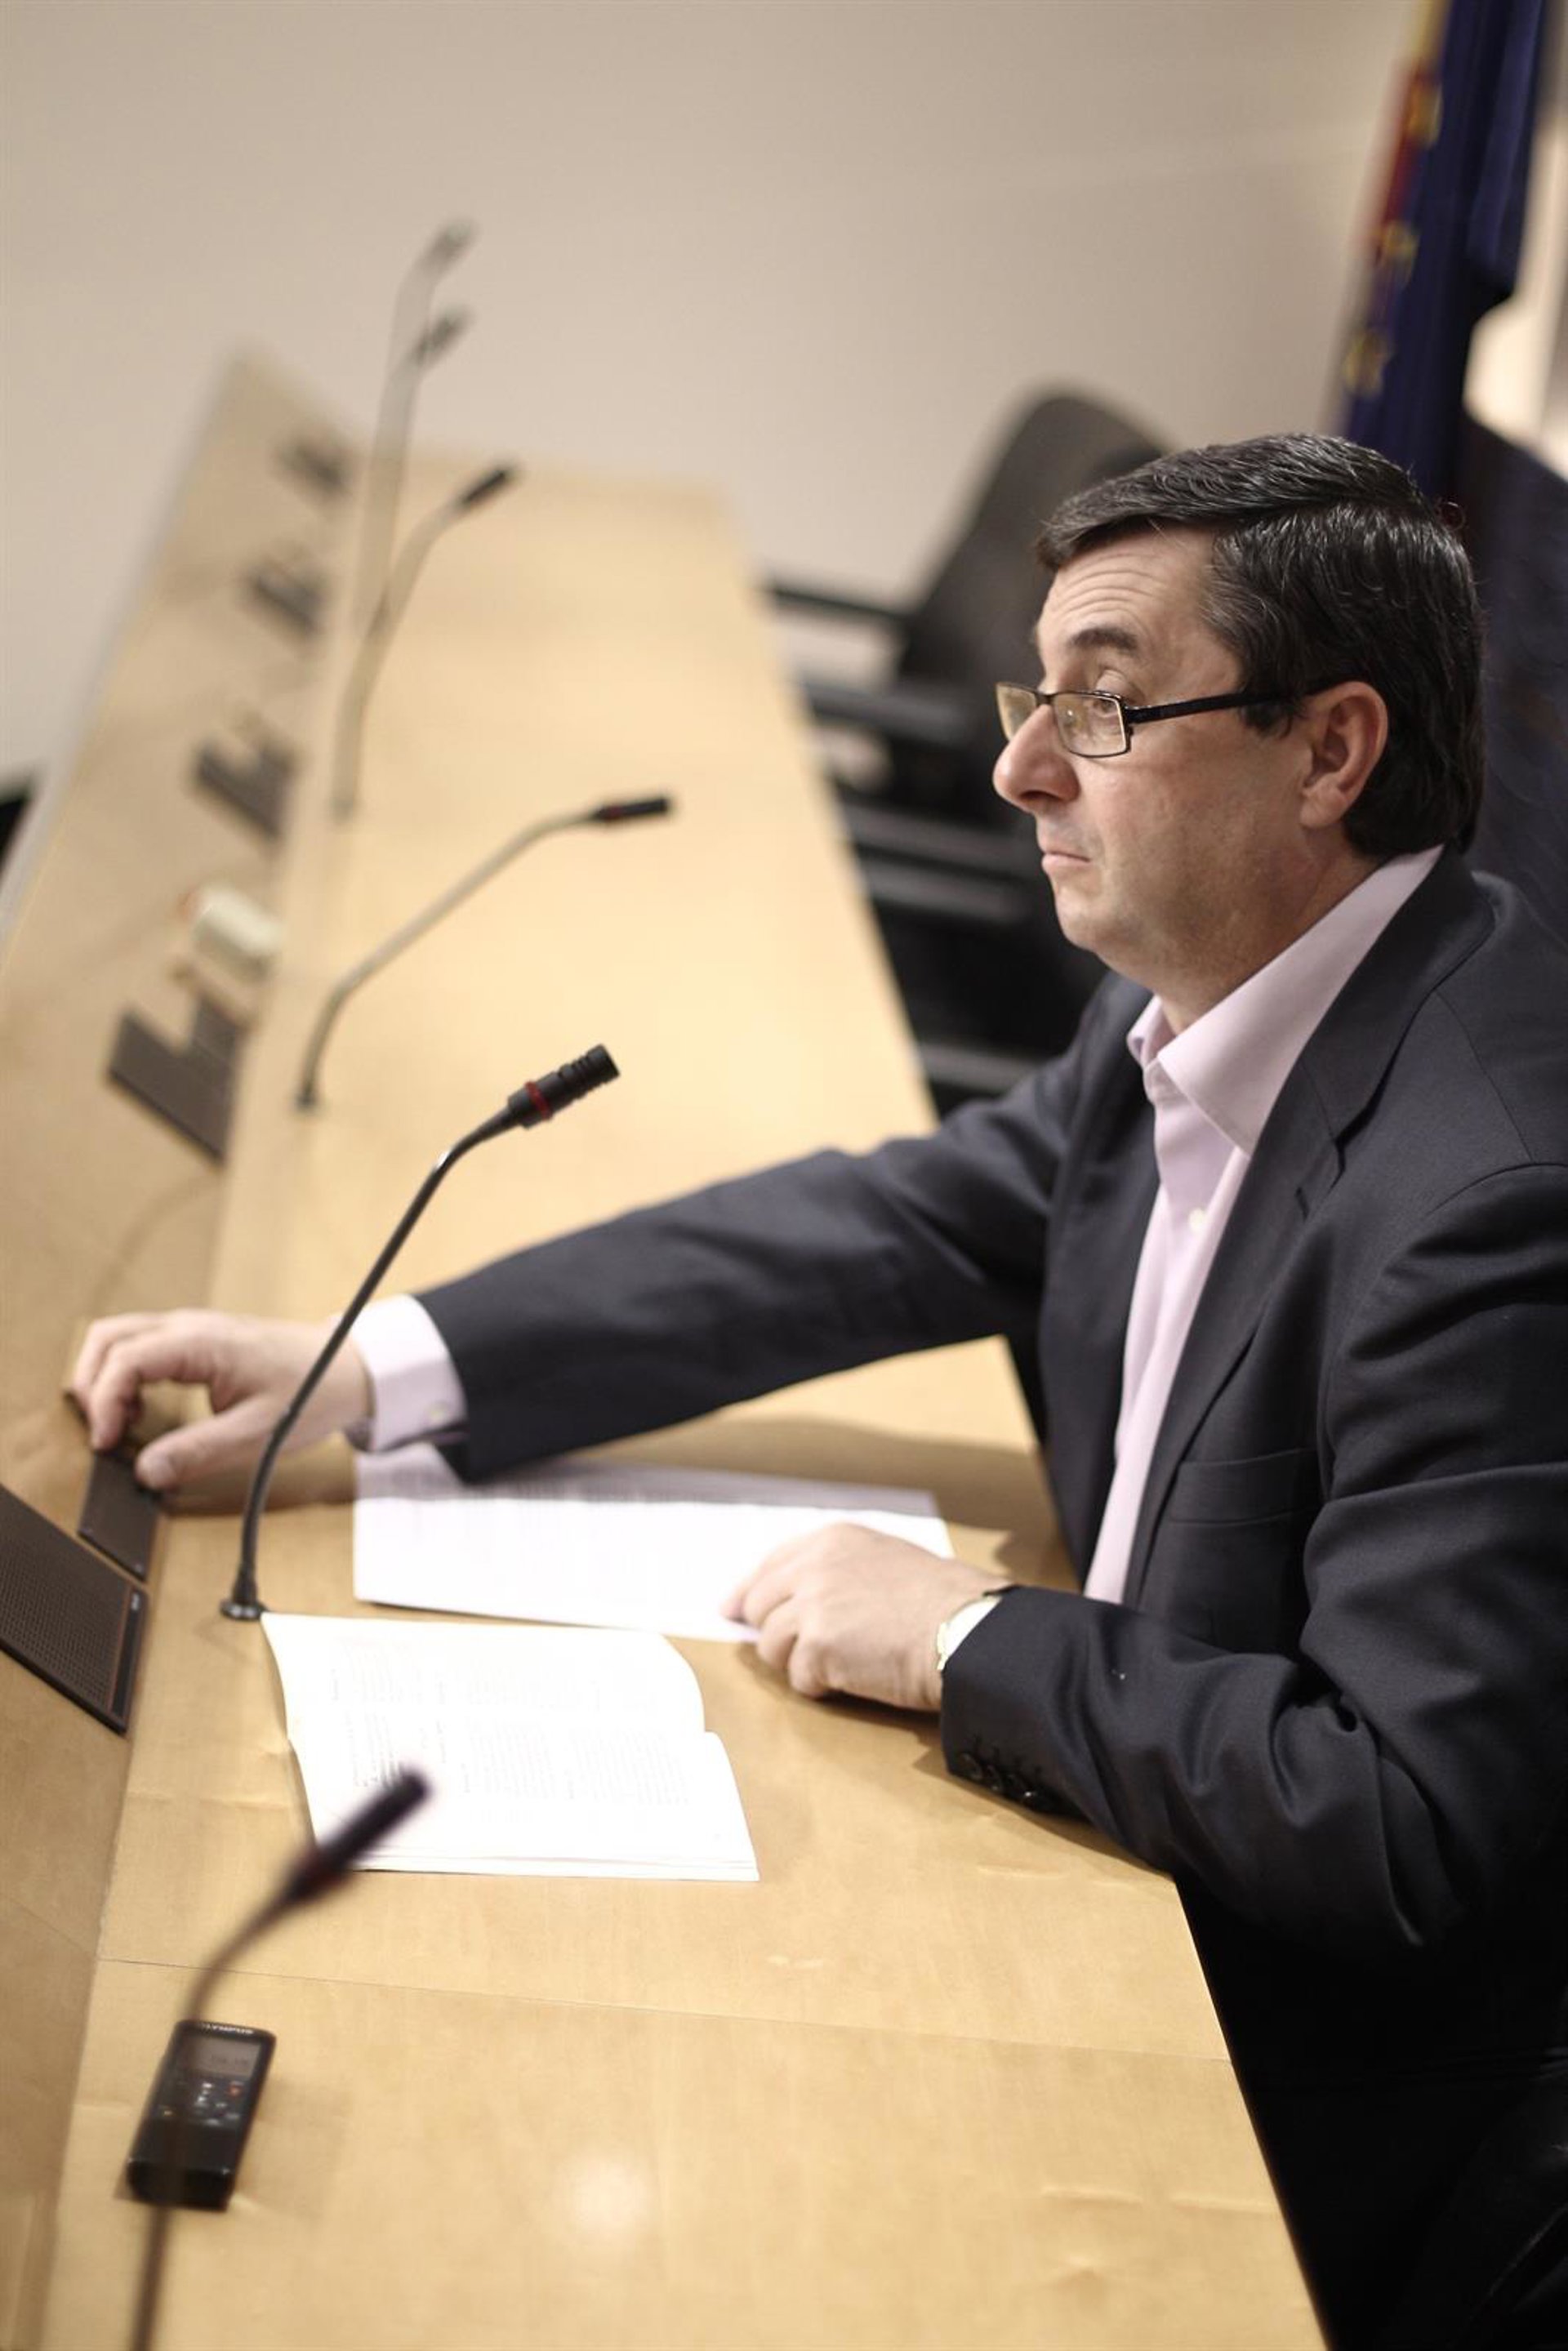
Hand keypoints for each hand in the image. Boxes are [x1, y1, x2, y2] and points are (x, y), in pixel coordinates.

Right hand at [70, 1310, 370, 1490]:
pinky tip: (140, 1411)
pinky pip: (140, 1347)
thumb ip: (198, 1452)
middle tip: (102, 1434)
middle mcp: (188, 1325)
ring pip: (119, 1339)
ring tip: (121, 1426)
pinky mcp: (195, 1339)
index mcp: (201, 1342)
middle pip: (107, 1338)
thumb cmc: (310, 1392)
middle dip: (91, 1385)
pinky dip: (124, 1376)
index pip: (124, 1360)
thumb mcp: (257, 1434)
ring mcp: (190, 1328)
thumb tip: (145, 1472)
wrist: (346, 1367)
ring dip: (105, 1379)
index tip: (106, 1445)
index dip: (103, 1403)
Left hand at [724, 1524, 1000, 1712]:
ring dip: (800, 1662)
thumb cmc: (941, 1602)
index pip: (769, 1565)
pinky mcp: (817, 1647)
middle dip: (772, 1632)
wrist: (964, 1630)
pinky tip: (854, 1678)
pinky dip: (821, 1686)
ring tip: (844, 1664)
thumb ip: (836, 1571)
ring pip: (771, 1646)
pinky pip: (799, 1678)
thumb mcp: (885, 1561)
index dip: (749, 1591)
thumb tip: (793, 1600)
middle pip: (758, 1606)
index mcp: (831, 1540)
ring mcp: (812, 1606)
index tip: (733, 1610)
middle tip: (796, 1652)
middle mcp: (814, 1566)